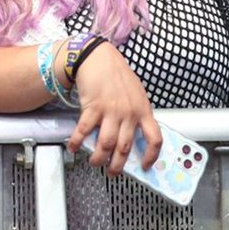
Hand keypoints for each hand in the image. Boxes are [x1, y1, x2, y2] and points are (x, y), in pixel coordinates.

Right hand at [65, 44, 160, 176]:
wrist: (98, 57)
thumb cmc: (117, 74)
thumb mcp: (136, 93)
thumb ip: (137, 113)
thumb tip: (133, 135)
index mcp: (143, 110)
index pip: (154, 138)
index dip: (151, 156)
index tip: (144, 166)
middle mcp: (128, 113)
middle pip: (125, 147)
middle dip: (117, 166)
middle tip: (112, 172)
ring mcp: (111, 111)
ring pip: (106, 144)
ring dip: (98, 158)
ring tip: (95, 162)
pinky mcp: (93, 107)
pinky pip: (85, 131)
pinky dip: (77, 142)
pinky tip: (74, 147)